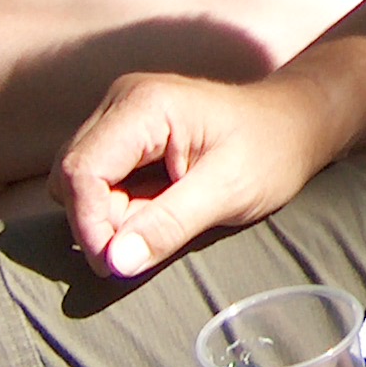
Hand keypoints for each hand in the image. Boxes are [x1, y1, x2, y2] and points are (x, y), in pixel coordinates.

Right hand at [51, 70, 333, 278]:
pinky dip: (117, 208)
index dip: (88, 224)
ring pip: (80, 182)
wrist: (294, 124)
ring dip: (108, 216)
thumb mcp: (227, 191)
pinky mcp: (126, 134)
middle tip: (147, 243)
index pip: (81, 170)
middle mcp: (123, 101)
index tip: (115, 264)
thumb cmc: (270, 149)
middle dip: (98, 221)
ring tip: (163, 219)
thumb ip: (168, 224)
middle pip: (72, 176)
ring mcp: (121, 115)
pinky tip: (157, 208)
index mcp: (145, 104)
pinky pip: (98, 181)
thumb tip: (113, 260)